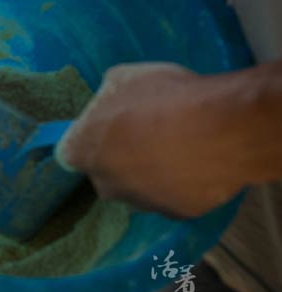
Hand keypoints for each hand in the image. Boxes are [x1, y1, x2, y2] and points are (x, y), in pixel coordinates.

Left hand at [55, 63, 249, 218]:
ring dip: (151, 171)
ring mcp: (141, 203)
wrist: (221, 130)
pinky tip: (199, 161)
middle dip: (120, 156)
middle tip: (147, 132)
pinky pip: (174, 196)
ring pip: (139, 187)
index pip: (70, 151)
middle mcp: (105, 185)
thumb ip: (107, 95)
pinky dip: (182, 184)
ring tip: (179, 144)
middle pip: (106, 172)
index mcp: (82, 152)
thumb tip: (109, 103)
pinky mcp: (177, 214)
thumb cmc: (162, 98)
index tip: (108, 126)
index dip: (89, 137)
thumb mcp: (123, 77)